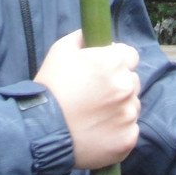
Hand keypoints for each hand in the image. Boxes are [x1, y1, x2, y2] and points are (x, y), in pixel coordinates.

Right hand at [35, 30, 140, 169]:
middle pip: (132, 80)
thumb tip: (93, 35)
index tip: (105, 70)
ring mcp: (128, 115)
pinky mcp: (127, 139)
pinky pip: (130, 130)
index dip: (117, 60)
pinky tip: (99, 130)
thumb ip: (82, 37)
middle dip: (119, 83)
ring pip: (132, 105)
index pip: (131, 56)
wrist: (43, 129)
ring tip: (96, 114)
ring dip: (120, 107)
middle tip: (97, 94)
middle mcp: (126, 87)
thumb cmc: (52, 86)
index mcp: (113, 62)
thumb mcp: (61, 50)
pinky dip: (118, 130)